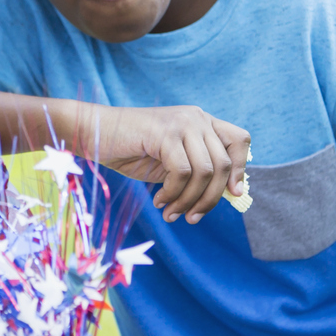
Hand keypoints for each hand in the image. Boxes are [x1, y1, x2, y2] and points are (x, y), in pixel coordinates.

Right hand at [92, 105, 251, 222]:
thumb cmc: (132, 150)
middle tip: (191, 217)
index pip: (239, 140)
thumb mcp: (172, 162)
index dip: (241, 168)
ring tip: (171, 212)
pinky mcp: (165, 133)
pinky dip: (173, 193)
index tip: (232, 193)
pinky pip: (182, 173)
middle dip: (211, 198)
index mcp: (201, 121)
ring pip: (204, 171)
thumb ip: (198, 172)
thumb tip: (227, 195)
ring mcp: (182, 123)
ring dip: (189, 200)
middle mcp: (196, 118)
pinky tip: (159, 200)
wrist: (94, 133)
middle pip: (224, 163)